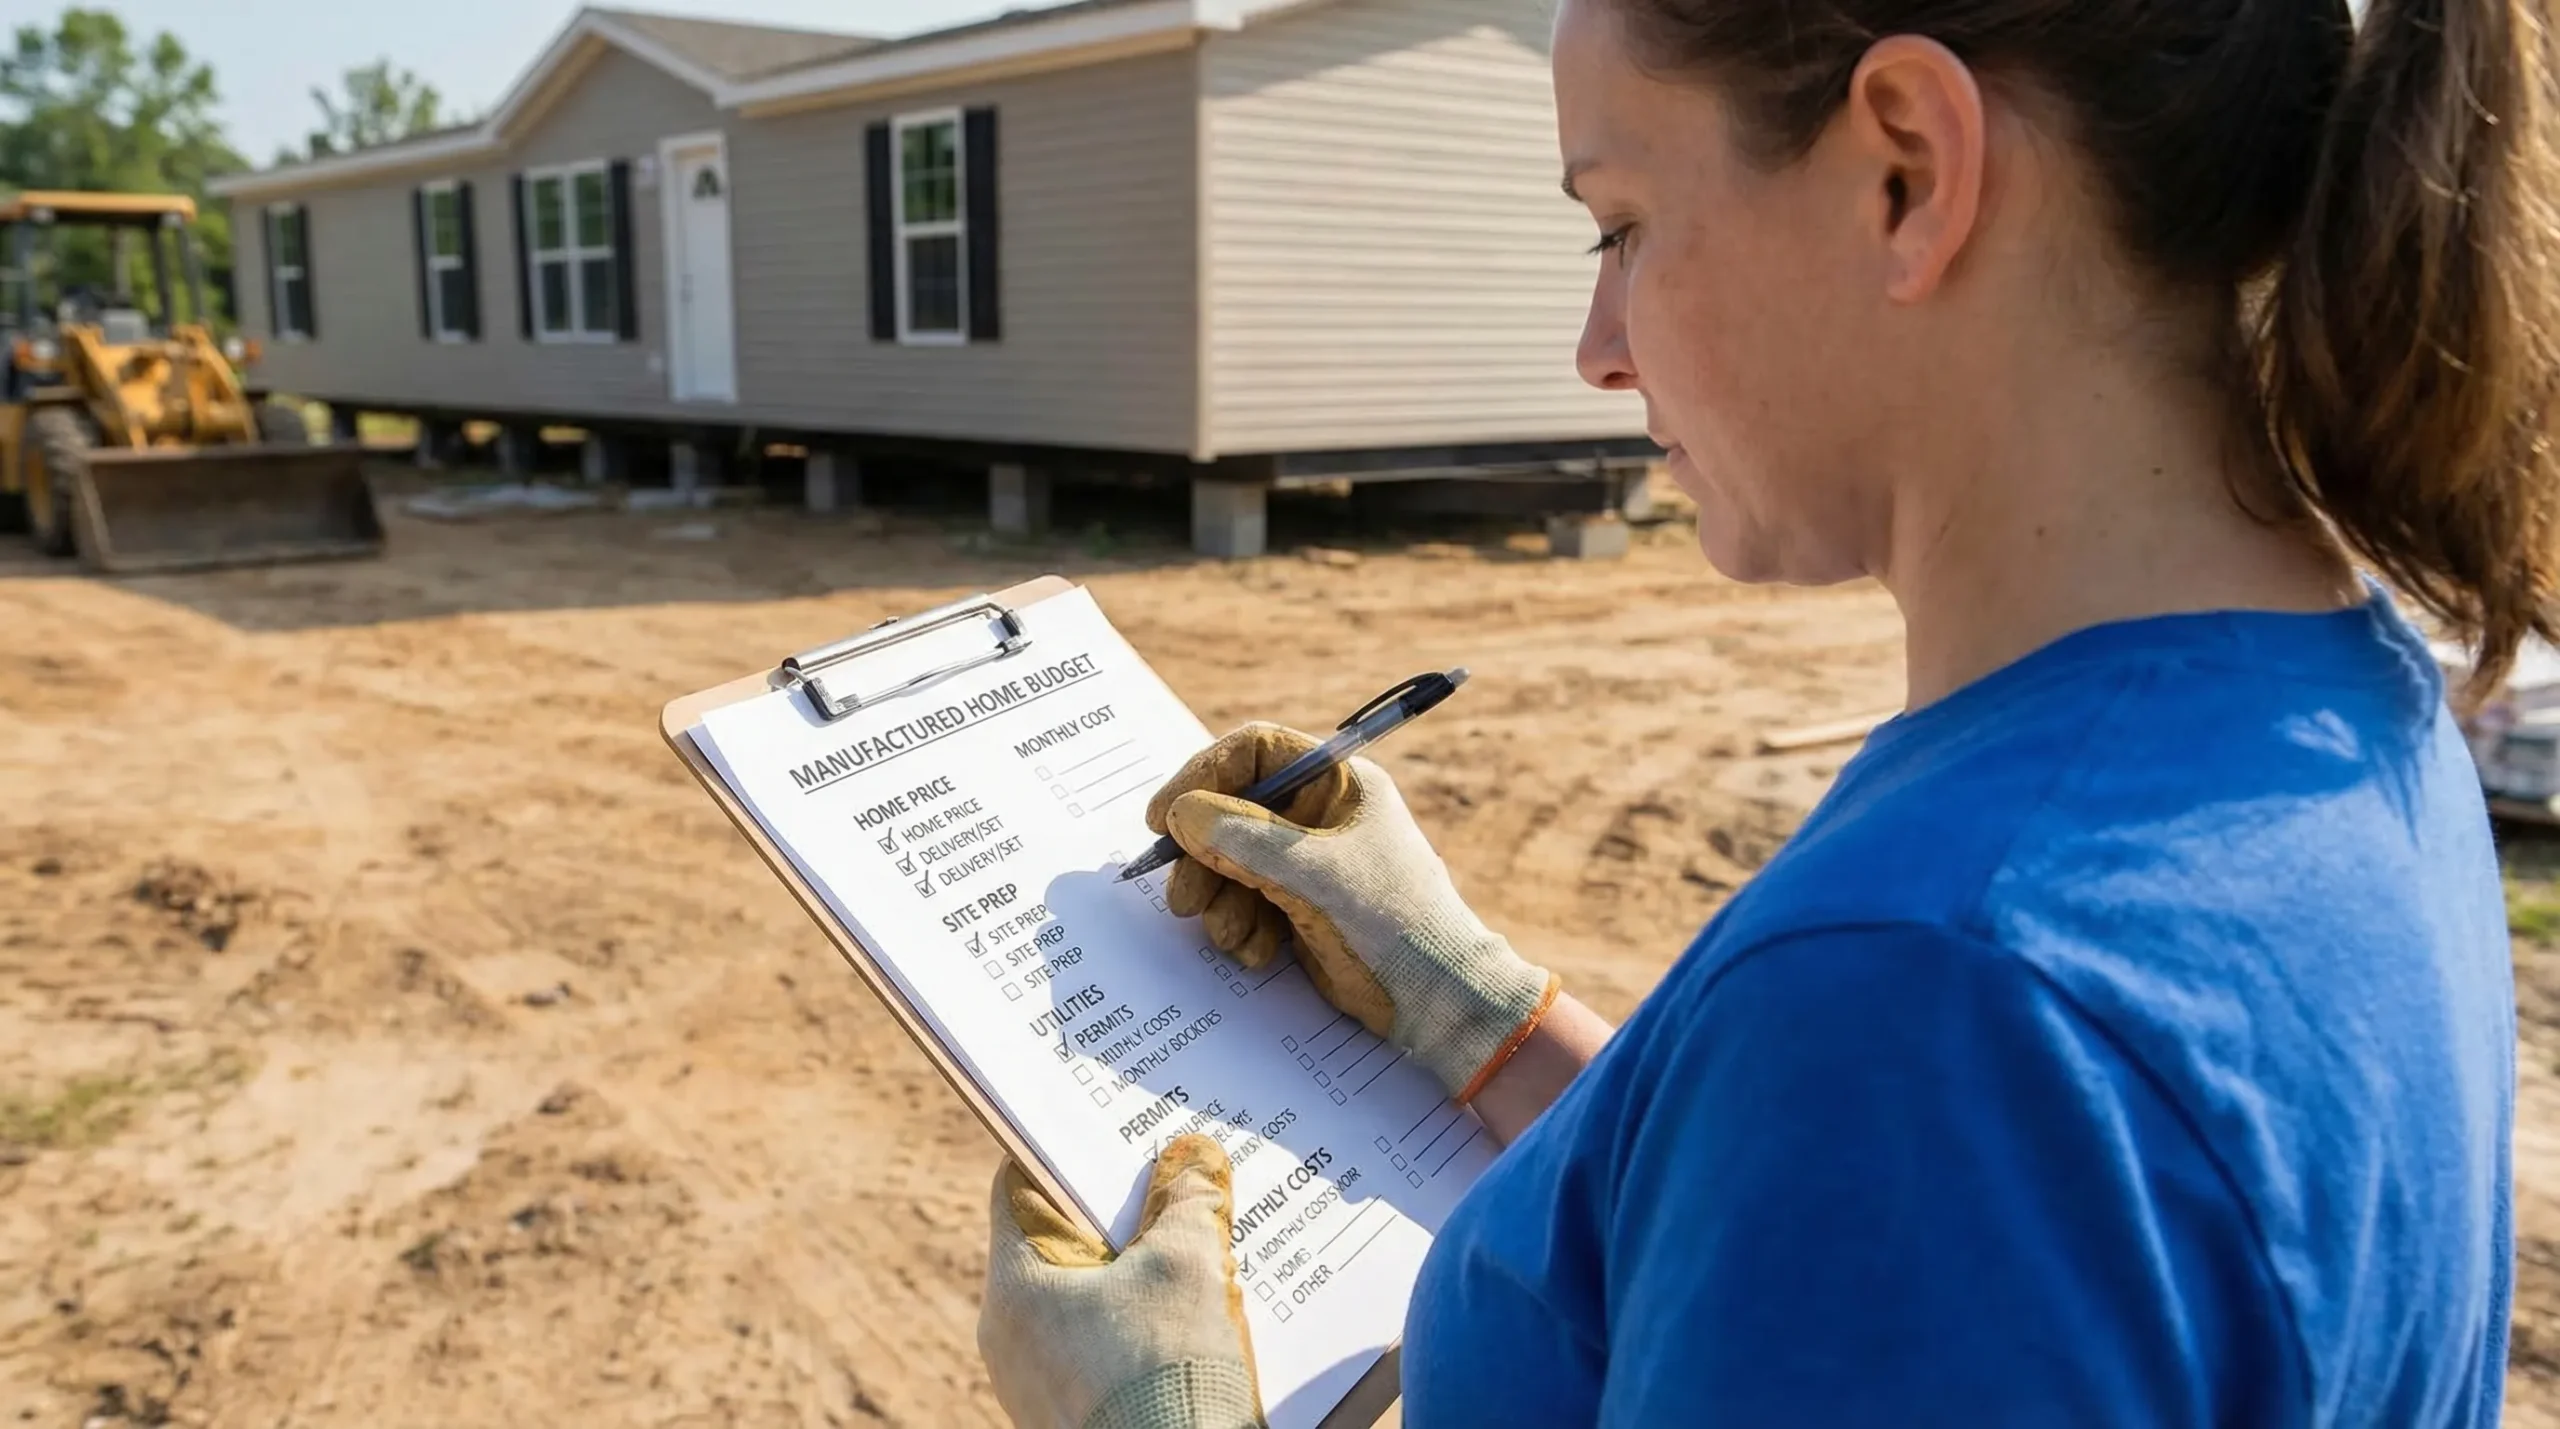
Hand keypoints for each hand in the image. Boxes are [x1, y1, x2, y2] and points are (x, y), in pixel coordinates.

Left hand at [978, 1135, 1263, 1428]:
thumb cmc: (1167, 1378)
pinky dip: (1148, 1330)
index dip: (1066, 1152)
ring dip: (1145, 1276)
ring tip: (1205, 1255)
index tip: (1108, 1129)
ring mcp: (1040, 1385)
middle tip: (1179, 1187)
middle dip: (1126, 1217)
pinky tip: (1200, 1324)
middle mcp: (1011, 1339)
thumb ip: (1188, 1201)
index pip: (1019, 1186)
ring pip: (1092, 1301)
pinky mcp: (1075, 1417)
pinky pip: (1107, 1351)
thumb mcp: (1188, 1267)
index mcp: (1014, 1288)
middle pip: (1064, 1244)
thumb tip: (1192, 1159)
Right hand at [1146, 722, 1559, 1101]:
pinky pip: (1247, 902)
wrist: (1435, 998)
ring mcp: (1309, 863)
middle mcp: (1319, 816)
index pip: (1254, 753)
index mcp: (1337, 784)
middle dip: (1204, 857)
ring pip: (1232, 863)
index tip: (1162, 818)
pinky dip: (1243, 927)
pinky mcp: (1301, 906)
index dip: (1202, 777)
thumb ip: (1242, 839)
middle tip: (1184, 899)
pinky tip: (1259, 953)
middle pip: (1232, 812)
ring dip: (1221, 901)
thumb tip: (1181, 813)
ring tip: (1230, 934)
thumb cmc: (1390, 920)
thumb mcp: (1311, 874)